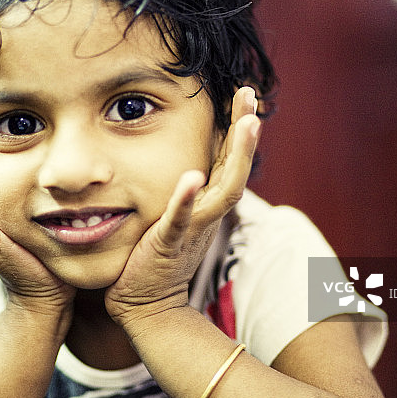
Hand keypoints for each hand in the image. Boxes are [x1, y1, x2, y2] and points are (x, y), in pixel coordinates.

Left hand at [105, 87, 260, 327]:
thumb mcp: (175, 216)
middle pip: (235, 166)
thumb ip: (182, 191)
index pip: (227, 159)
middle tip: (251, 94)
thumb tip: (185, 162)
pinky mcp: (168, 243)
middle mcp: (207, 212)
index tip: (244, 92)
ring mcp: (192, 228)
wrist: (145, 305)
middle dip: (245, 130)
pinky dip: (185, 198)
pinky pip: (178, 219)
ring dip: (237, 155)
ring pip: (223, 188)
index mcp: (206, 203)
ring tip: (247, 123)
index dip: (238, 127)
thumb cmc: (155, 258)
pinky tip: (191, 176)